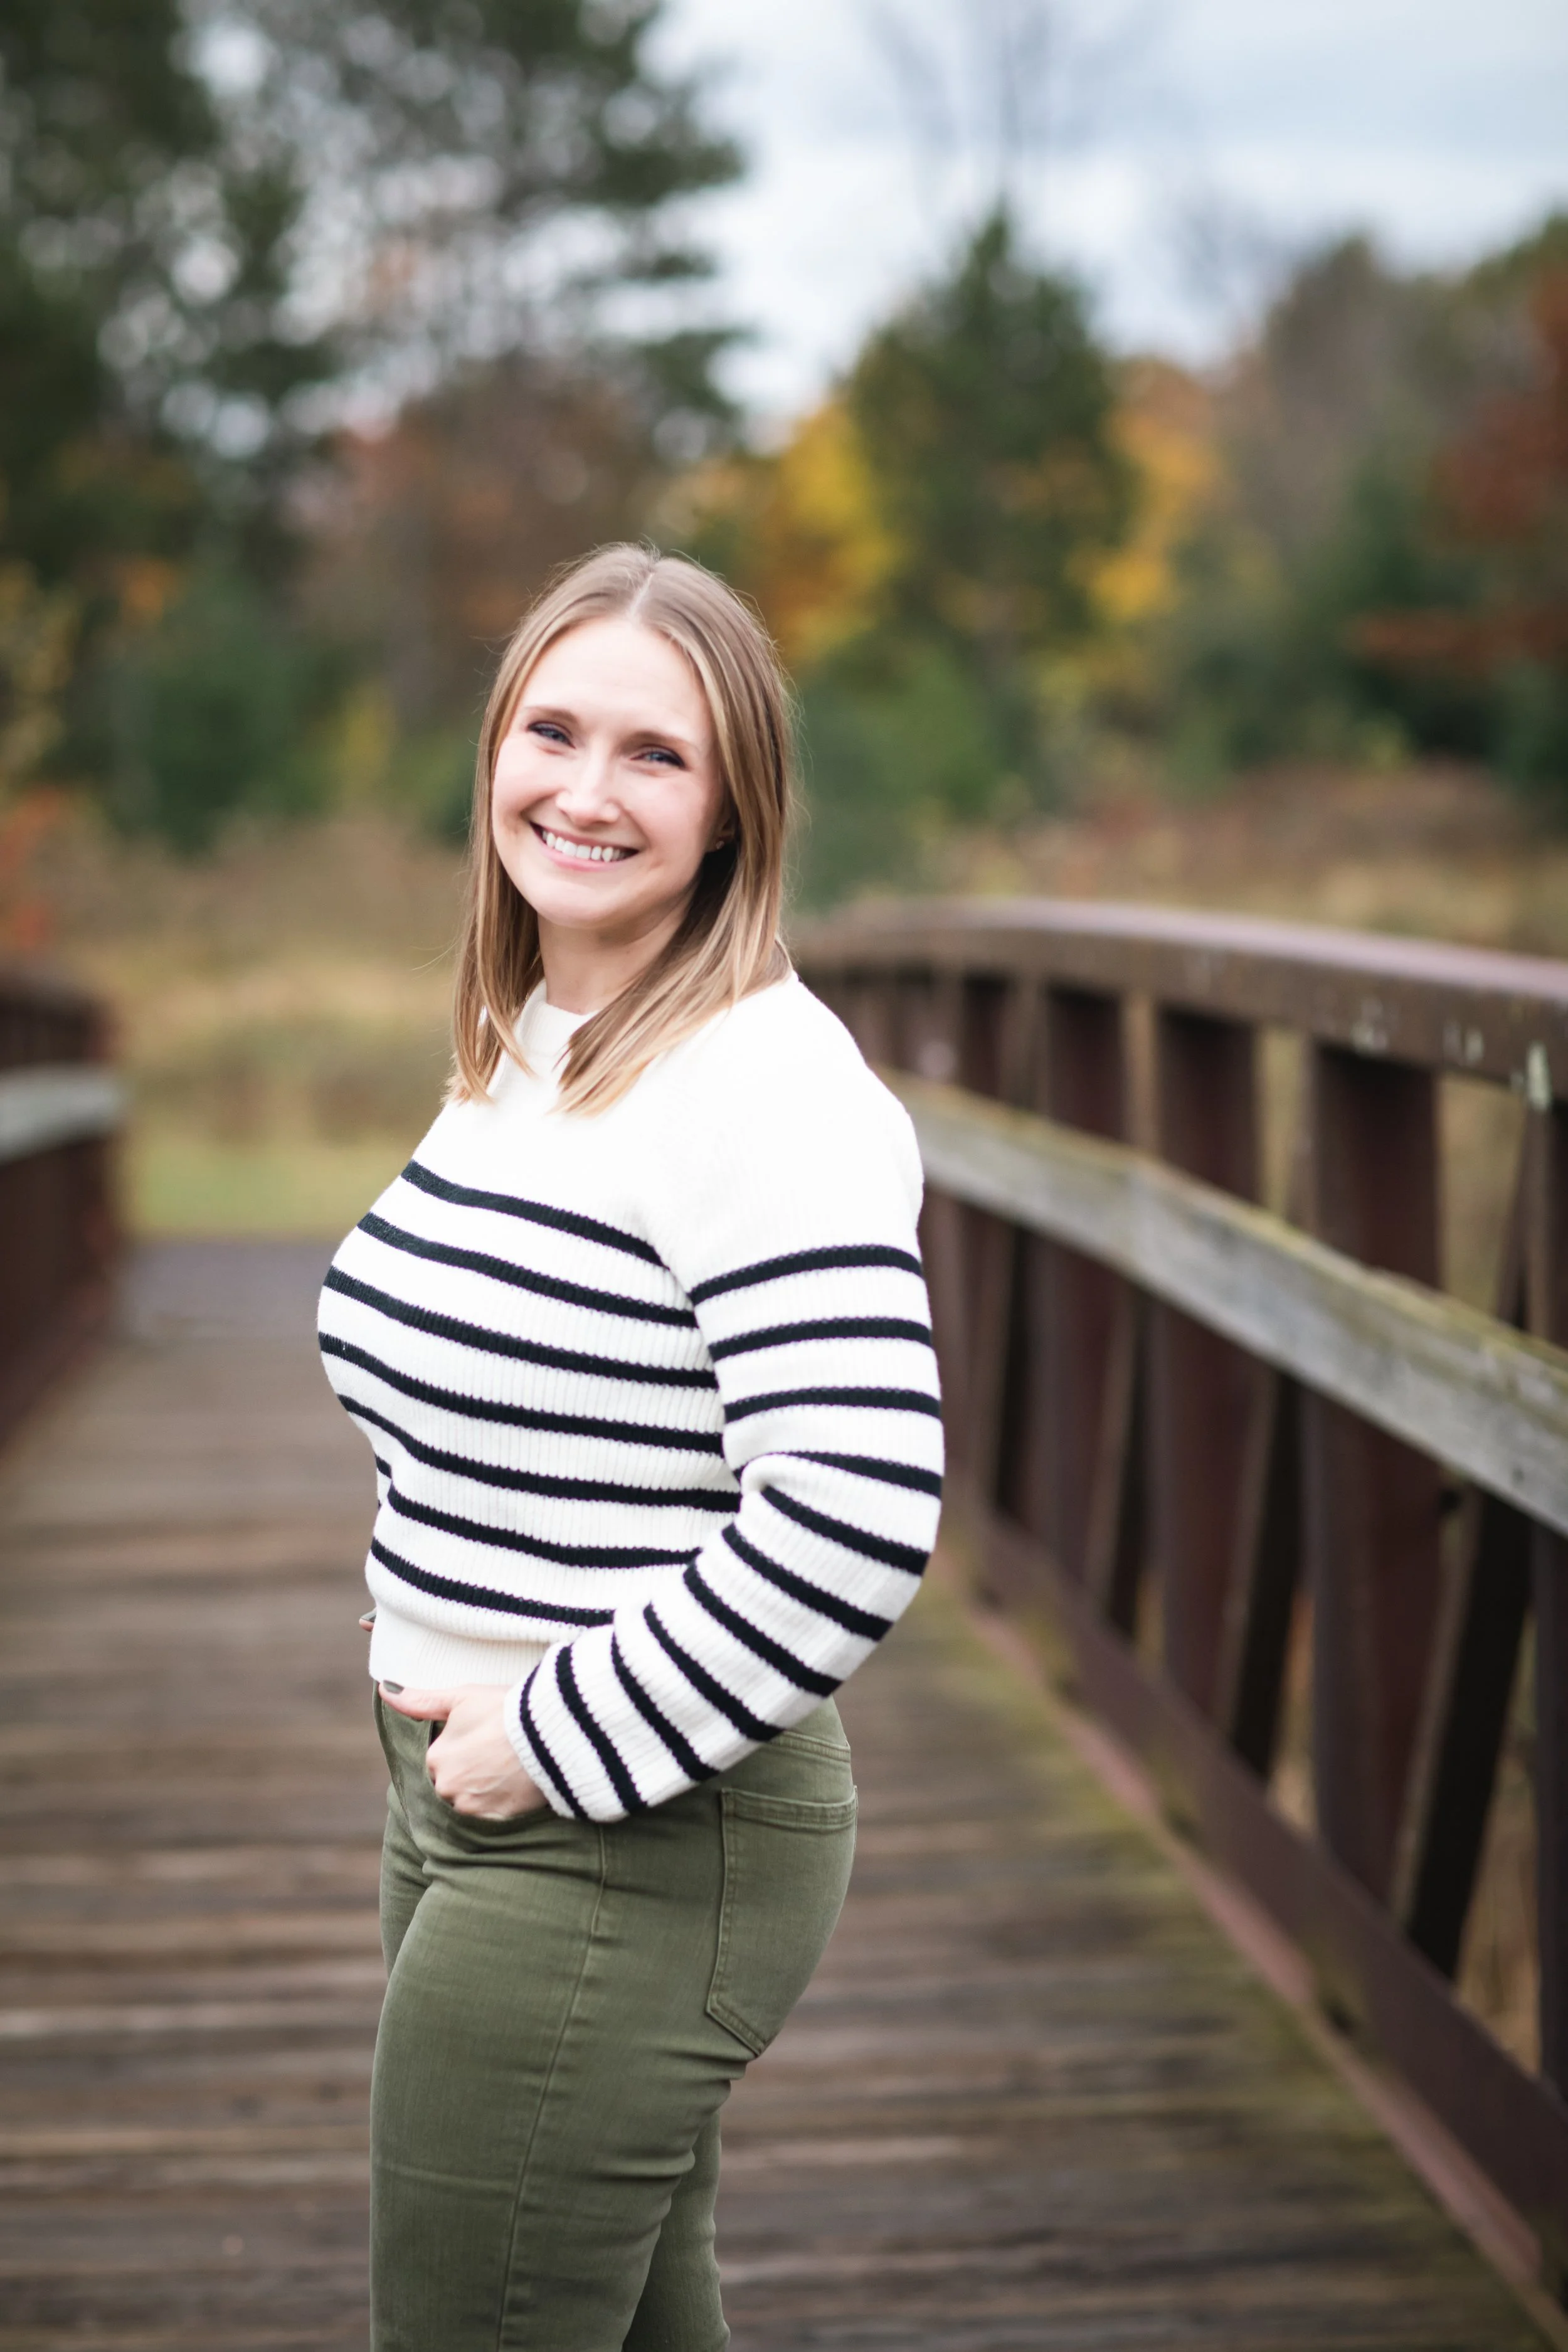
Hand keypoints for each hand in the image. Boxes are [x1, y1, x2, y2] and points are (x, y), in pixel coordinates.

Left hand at [379, 1683, 548, 1821]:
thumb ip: (421, 1700)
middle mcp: (445, 1787)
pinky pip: (492, 1818)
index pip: (442, 1760)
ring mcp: (470, 1807)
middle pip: (454, 1783)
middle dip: (472, 1772)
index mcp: (434, 1758)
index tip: (486, 1739)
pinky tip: (516, 1787)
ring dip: (486, 1790)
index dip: (466, 1748)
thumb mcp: (462, 1698)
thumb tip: (385, 1690)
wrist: (549, 1733)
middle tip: (499, 1754)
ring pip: (471, 1801)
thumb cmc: (505, 1709)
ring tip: (510, 1769)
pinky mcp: (495, 1821)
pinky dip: (501, 1804)